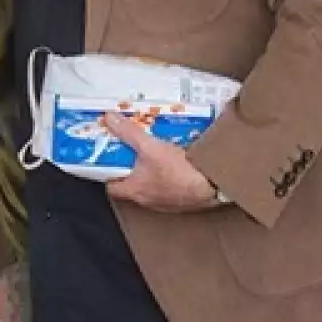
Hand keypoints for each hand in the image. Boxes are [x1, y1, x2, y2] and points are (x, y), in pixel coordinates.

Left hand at [102, 112, 218, 212]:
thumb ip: (129, 133)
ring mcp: (166, 203)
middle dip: (130, 167)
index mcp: (135, 191)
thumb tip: (109, 119)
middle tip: (131, 149)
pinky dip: (167, 175)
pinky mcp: (182, 200)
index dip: (108, 173)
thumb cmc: (178, 170)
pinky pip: (169, 187)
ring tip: (152, 151)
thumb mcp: (150, 146)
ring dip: (149, 171)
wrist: (213, 185)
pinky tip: (174, 162)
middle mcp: (148, 201)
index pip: (111, 187)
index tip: (108, 157)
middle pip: (131, 184)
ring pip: (151, 186)